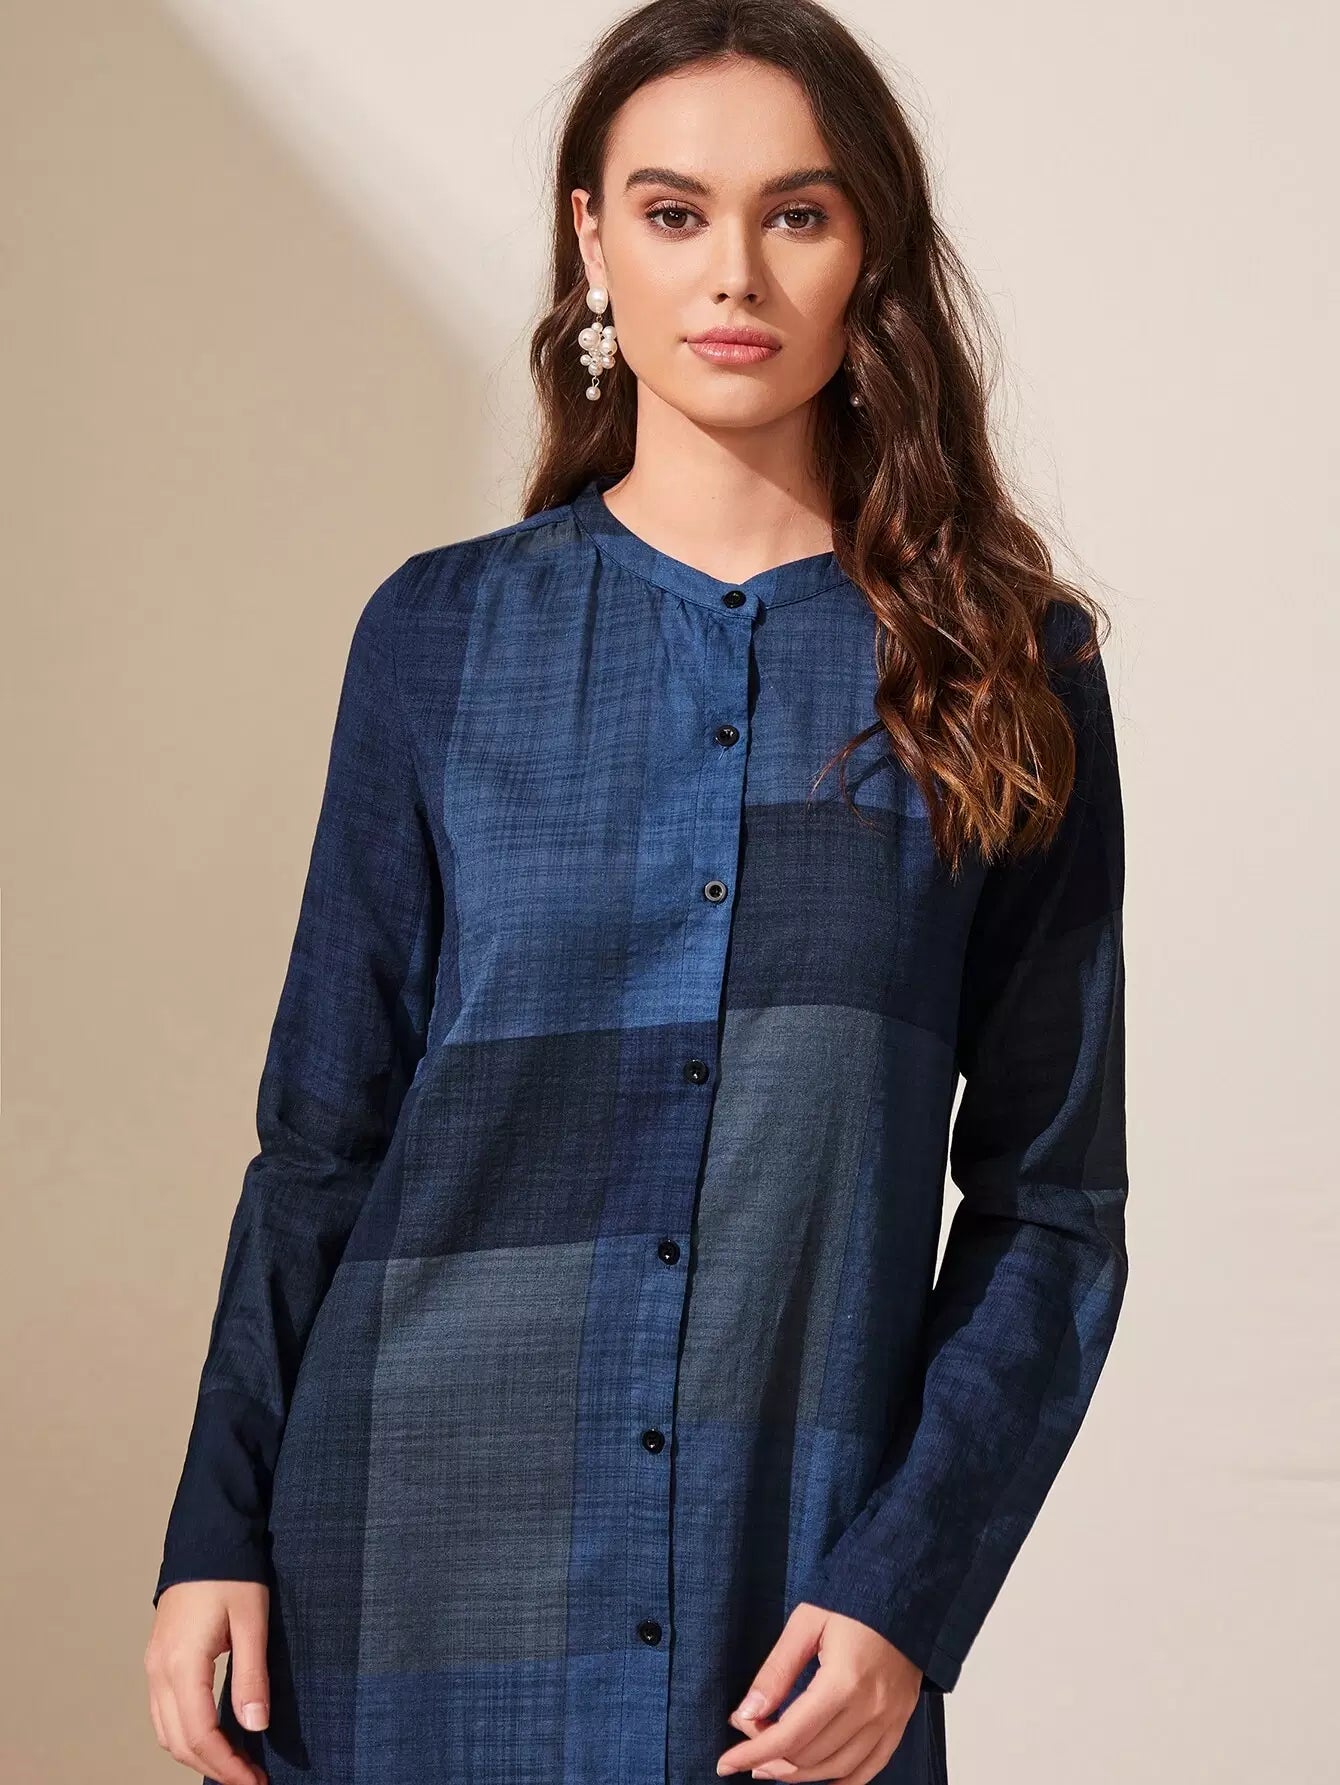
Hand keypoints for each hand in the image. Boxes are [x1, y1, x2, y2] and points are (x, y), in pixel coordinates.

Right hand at [144, 1580, 270, 1783]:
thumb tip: (255, 1726)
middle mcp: (159, 1670)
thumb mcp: (251, 1620)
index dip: (227, 1764)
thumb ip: (251, 1675)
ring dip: (196, 1755)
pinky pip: (163, 1713)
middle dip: (213, 1767)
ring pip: (166, 1731)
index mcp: (181, 1663)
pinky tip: (211, 1736)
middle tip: (250, 1779)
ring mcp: (153, 1665)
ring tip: (234, 1764)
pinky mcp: (158, 1659)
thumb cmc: (231, 1571)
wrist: (206, 1535)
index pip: (200, 1734)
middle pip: (178, 1741)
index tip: (255, 1780)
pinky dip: (184, 1734)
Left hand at [715, 1602, 921, 1782]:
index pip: (790, 1735)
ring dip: (797, 1774)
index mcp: (844, 1682)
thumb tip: (746, 1714)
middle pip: (809, 1756)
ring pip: (835, 1770)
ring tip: (769, 1763)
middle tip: (748, 1736)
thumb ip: (776, 1671)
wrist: (905, 1594)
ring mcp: (888, 1722)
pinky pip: (866, 1771)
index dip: (753, 1752)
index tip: (725, 1762)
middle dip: (769, 1755)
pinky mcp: (898, 1724)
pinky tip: (812, 1774)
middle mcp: (869, 1710)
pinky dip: (837, 1780)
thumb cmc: (853, 1601)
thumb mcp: (806, 1623)